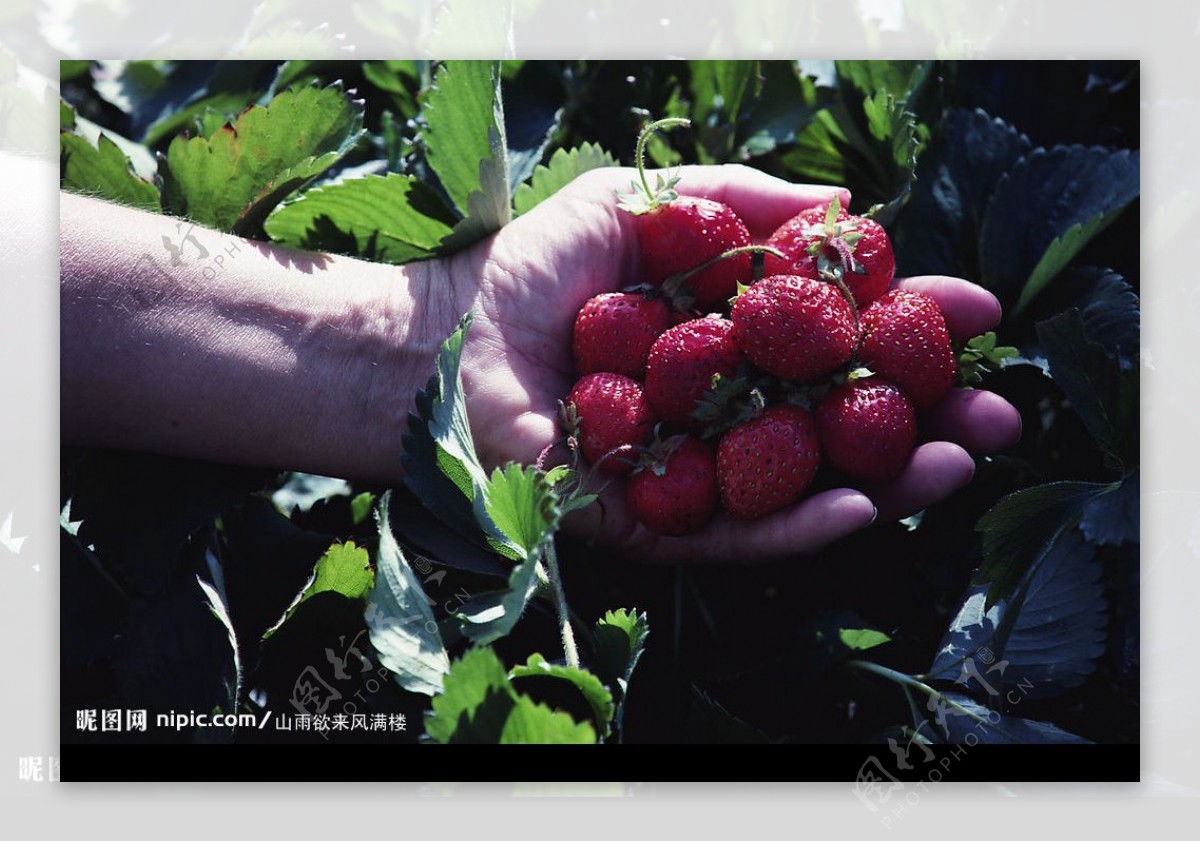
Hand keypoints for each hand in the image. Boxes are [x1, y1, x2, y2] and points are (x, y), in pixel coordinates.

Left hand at [449, 165, 1020, 563]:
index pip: (834, 343)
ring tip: (959, 461)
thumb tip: (841, 206)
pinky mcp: (649, 526)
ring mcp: (690, 477)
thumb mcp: (640, 208)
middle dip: (921, 417)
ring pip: (802, 489)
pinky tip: (862, 504)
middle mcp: (720, 416)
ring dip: (887, 481)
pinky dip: (795, 526)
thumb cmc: (528, 273)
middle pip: (836, 426)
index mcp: (725, 345)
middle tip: (998, 411)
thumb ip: (735, 206)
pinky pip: (732, 537)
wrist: (435, 343)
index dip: (905, 327)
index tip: (975, 309)